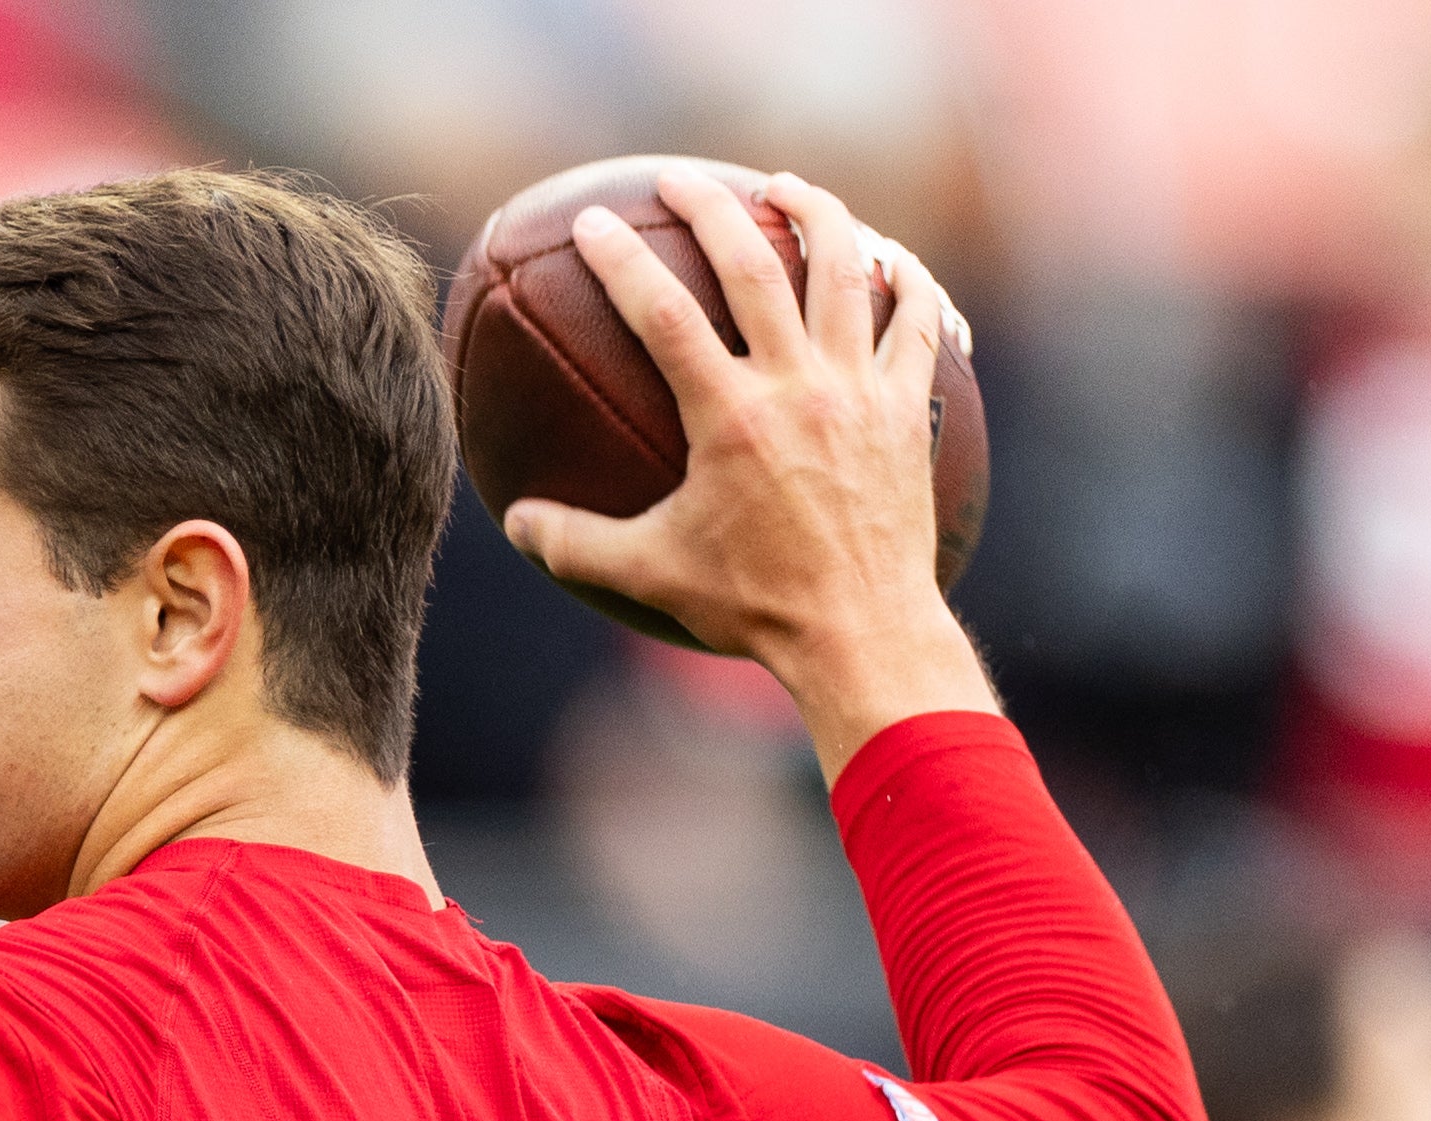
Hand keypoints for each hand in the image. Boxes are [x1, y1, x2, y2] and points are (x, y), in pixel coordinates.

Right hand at [502, 168, 993, 779]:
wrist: (862, 632)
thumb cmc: (753, 606)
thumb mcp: (650, 574)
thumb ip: (575, 545)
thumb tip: (515, 524)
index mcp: (729, 417)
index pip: (665, 312)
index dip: (623, 259)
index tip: (596, 222)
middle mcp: (798, 386)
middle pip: (754, 264)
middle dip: (710, 206)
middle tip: (676, 180)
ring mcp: (860, 389)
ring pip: (845, 270)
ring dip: (815, 214)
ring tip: (785, 188)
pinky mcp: (907, 408)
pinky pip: (915, 322)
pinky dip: (905, 281)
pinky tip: (888, 260)